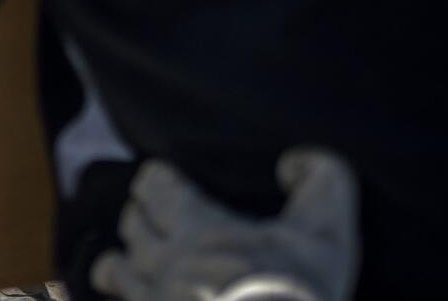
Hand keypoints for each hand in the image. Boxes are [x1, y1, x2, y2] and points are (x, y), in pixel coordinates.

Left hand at [93, 149, 358, 300]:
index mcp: (198, 226)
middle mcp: (166, 261)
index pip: (156, 185)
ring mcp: (155, 300)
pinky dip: (123, 297)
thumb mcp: (328, 229)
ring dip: (121, 260)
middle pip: (134, 225)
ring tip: (124, 258)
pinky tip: (131, 297)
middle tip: (145, 213)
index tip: (159, 177)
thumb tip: (289, 161)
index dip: (156, 178)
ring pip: (118, 270)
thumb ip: (321, 176)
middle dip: (138, 215)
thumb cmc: (300, 293)